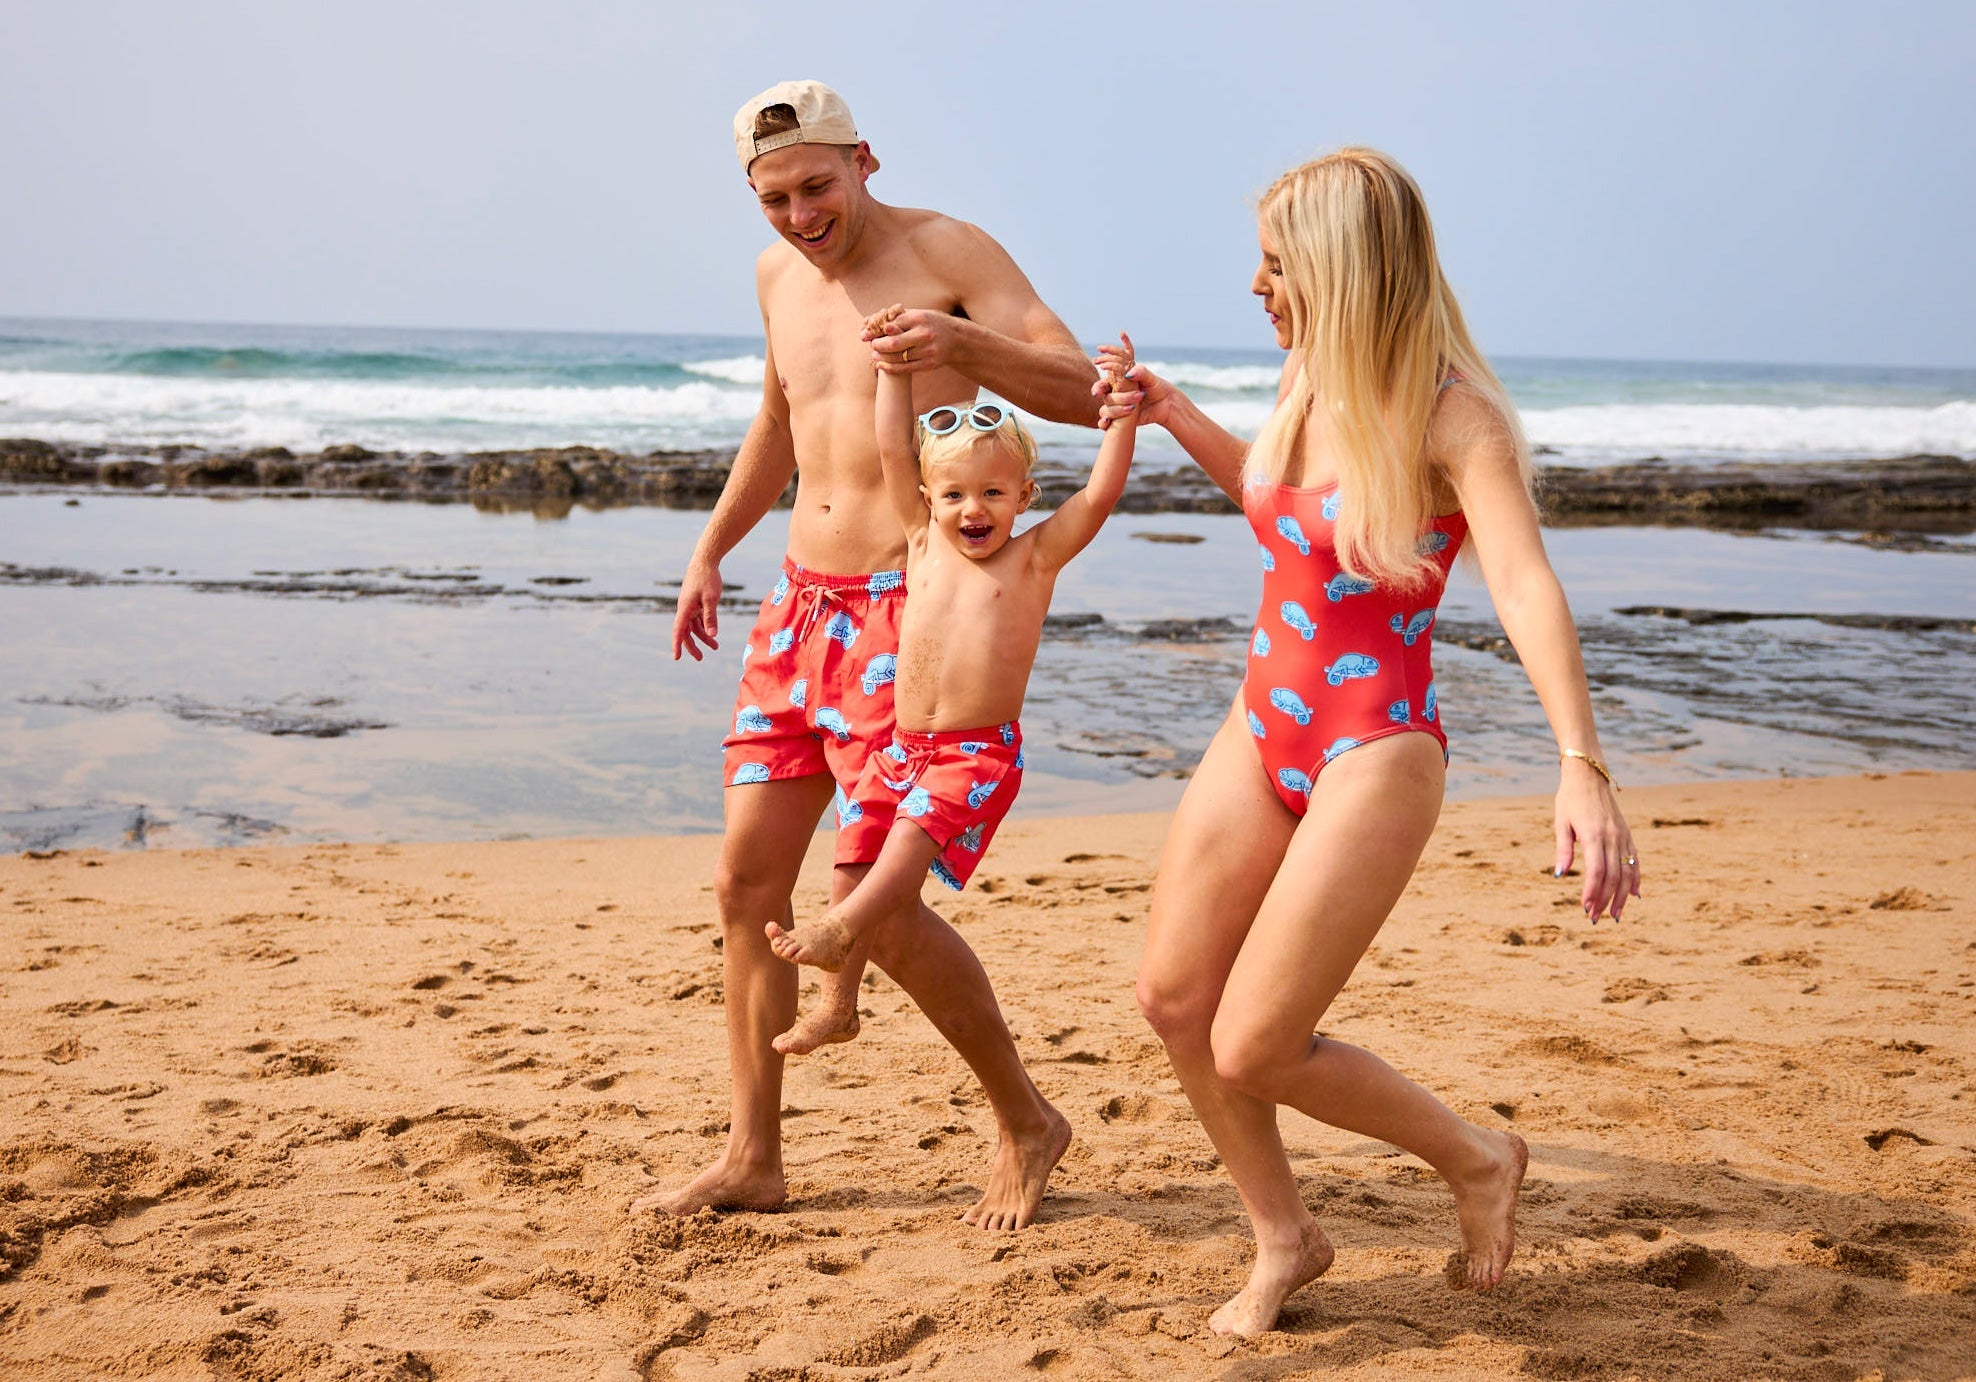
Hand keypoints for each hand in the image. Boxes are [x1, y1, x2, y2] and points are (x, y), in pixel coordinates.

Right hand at [671, 559, 721, 661]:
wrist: (705, 561)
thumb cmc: (707, 578)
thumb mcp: (711, 598)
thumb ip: (711, 617)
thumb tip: (711, 635)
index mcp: (685, 608)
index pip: (678, 631)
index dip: (677, 645)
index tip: (676, 657)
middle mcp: (685, 609)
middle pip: (686, 632)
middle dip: (692, 646)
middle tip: (700, 659)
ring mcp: (690, 606)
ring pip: (694, 626)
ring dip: (703, 637)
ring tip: (715, 647)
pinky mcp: (696, 603)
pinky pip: (698, 619)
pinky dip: (705, 627)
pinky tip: (713, 633)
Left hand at [863, 307, 962, 373]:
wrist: (957, 339)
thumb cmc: (930, 324)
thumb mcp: (917, 315)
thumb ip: (895, 318)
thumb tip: (867, 321)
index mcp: (919, 318)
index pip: (891, 325)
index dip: (876, 331)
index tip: (866, 335)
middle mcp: (924, 334)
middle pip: (893, 343)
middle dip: (878, 345)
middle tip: (872, 345)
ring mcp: (928, 350)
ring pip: (898, 357)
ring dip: (882, 358)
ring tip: (875, 355)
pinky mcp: (930, 364)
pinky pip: (905, 369)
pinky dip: (890, 368)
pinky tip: (881, 366)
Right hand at [1091, 334, 1175, 429]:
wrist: (1166, 405)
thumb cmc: (1158, 388)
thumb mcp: (1151, 378)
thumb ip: (1141, 372)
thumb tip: (1129, 374)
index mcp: (1120, 377)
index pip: (1107, 367)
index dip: (1102, 362)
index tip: (1098, 362)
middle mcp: (1115, 390)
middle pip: (1101, 389)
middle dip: (1099, 389)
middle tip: (1098, 392)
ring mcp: (1116, 405)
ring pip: (1106, 406)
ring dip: (1118, 406)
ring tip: (1134, 406)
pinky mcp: (1118, 418)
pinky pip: (1105, 422)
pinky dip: (1103, 423)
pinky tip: (1107, 422)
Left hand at [1552, 762, 1639, 921]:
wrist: (1589, 776)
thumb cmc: (1569, 800)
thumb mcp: (1561, 823)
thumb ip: (1563, 850)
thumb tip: (1559, 875)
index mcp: (1594, 835)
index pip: (1596, 871)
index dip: (1593, 891)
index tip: (1585, 908)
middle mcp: (1612, 837)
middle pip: (1613, 876)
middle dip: (1605, 900)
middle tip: (1595, 918)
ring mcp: (1623, 836)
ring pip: (1627, 872)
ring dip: (1621, 896)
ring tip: (1614, 915)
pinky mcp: (1628, 835)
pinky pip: (1635, 861)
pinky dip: (1635, 880)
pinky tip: (1633, 895)